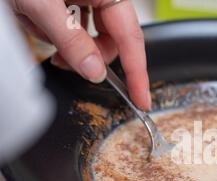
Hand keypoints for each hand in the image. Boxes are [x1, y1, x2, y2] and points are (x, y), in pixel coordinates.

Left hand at [10, 0, 150, 109]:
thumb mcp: (41, 4)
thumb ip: (71, 39)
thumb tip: (95, 71)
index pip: (131, 37)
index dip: (137, 72)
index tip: (141, 99)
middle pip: (111, 40)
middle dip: (89, 56)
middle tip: (67, 63)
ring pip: (91, 39)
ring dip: (68, 46)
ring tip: (42, 33)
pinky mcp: (70, 3)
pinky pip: (74, 30)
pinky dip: (58, 36)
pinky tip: (40, 25)